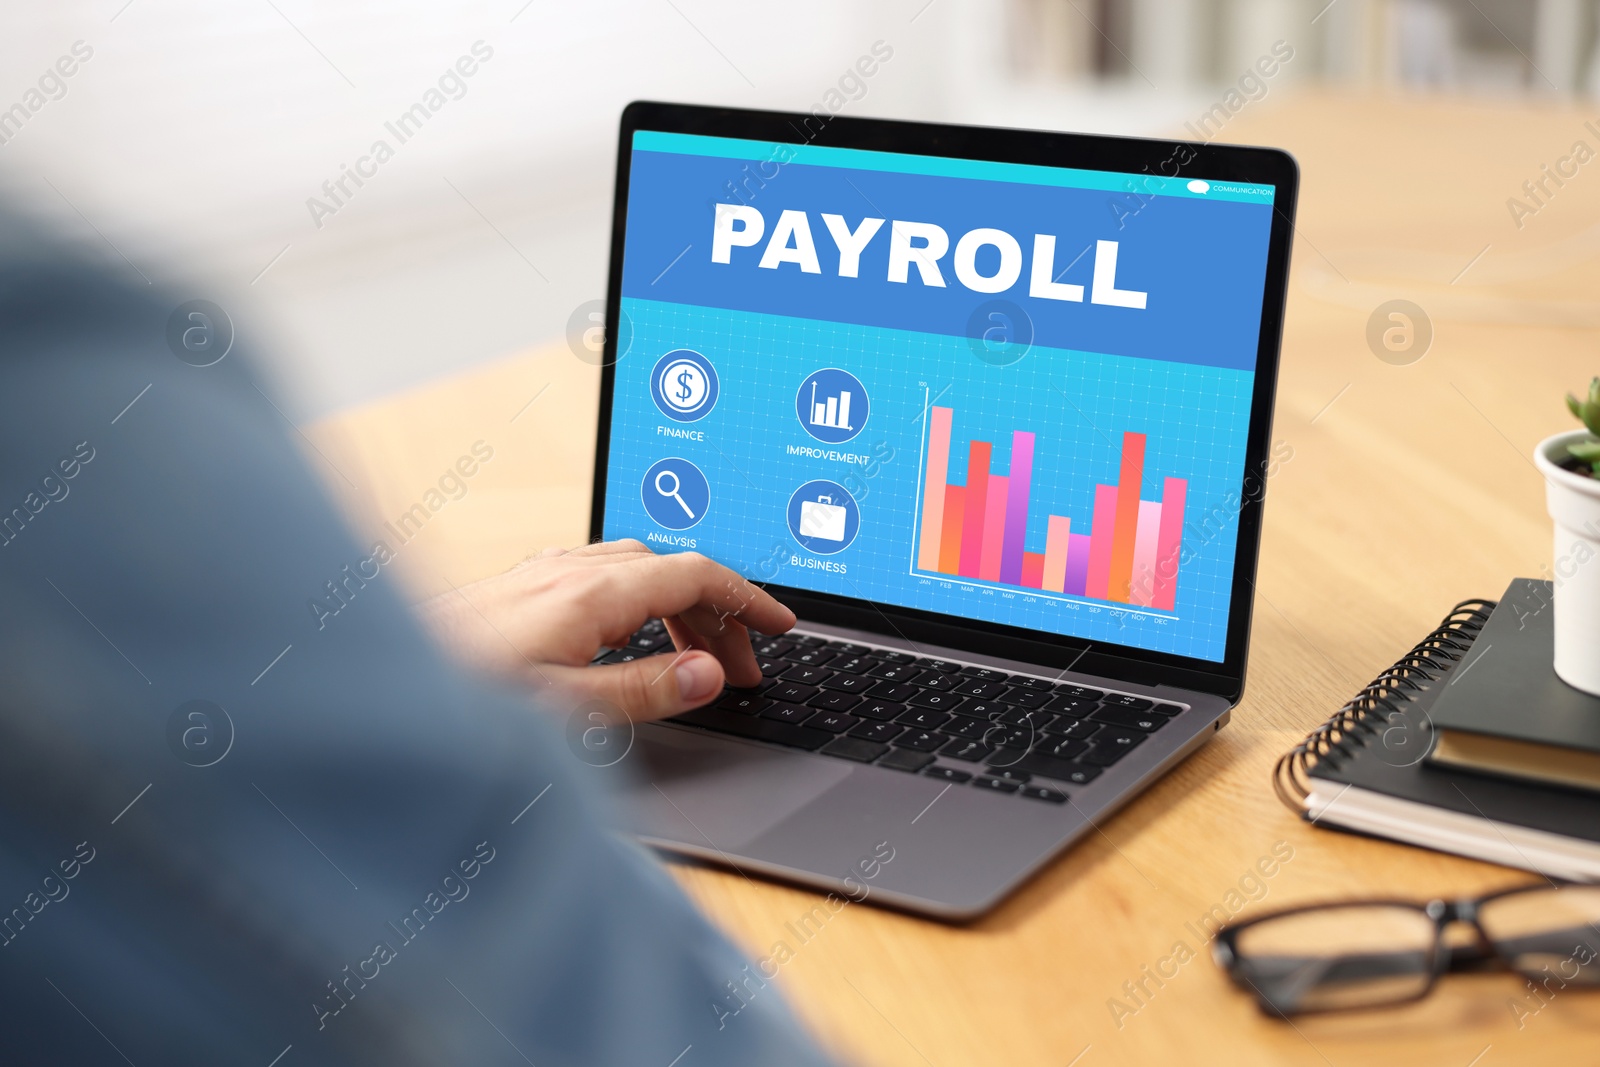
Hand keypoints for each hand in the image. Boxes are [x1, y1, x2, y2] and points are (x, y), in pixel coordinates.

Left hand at [417, 539, 794, 720]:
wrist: (368, 680)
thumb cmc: (453, 698)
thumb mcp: (561, 711)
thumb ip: (642, 691)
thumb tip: (710, 673)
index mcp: (589, 593)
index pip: (695, 575)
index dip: (747, 599)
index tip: (781, 626)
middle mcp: (567, 570)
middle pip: (671, 569)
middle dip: (720, 612)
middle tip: (745, 667)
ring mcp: (540, 573)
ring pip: (637, 568)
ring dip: (680, 604)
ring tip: (698, 657)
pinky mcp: (518, 587)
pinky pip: (603, 573)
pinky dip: (642, 598)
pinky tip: (630, 633)